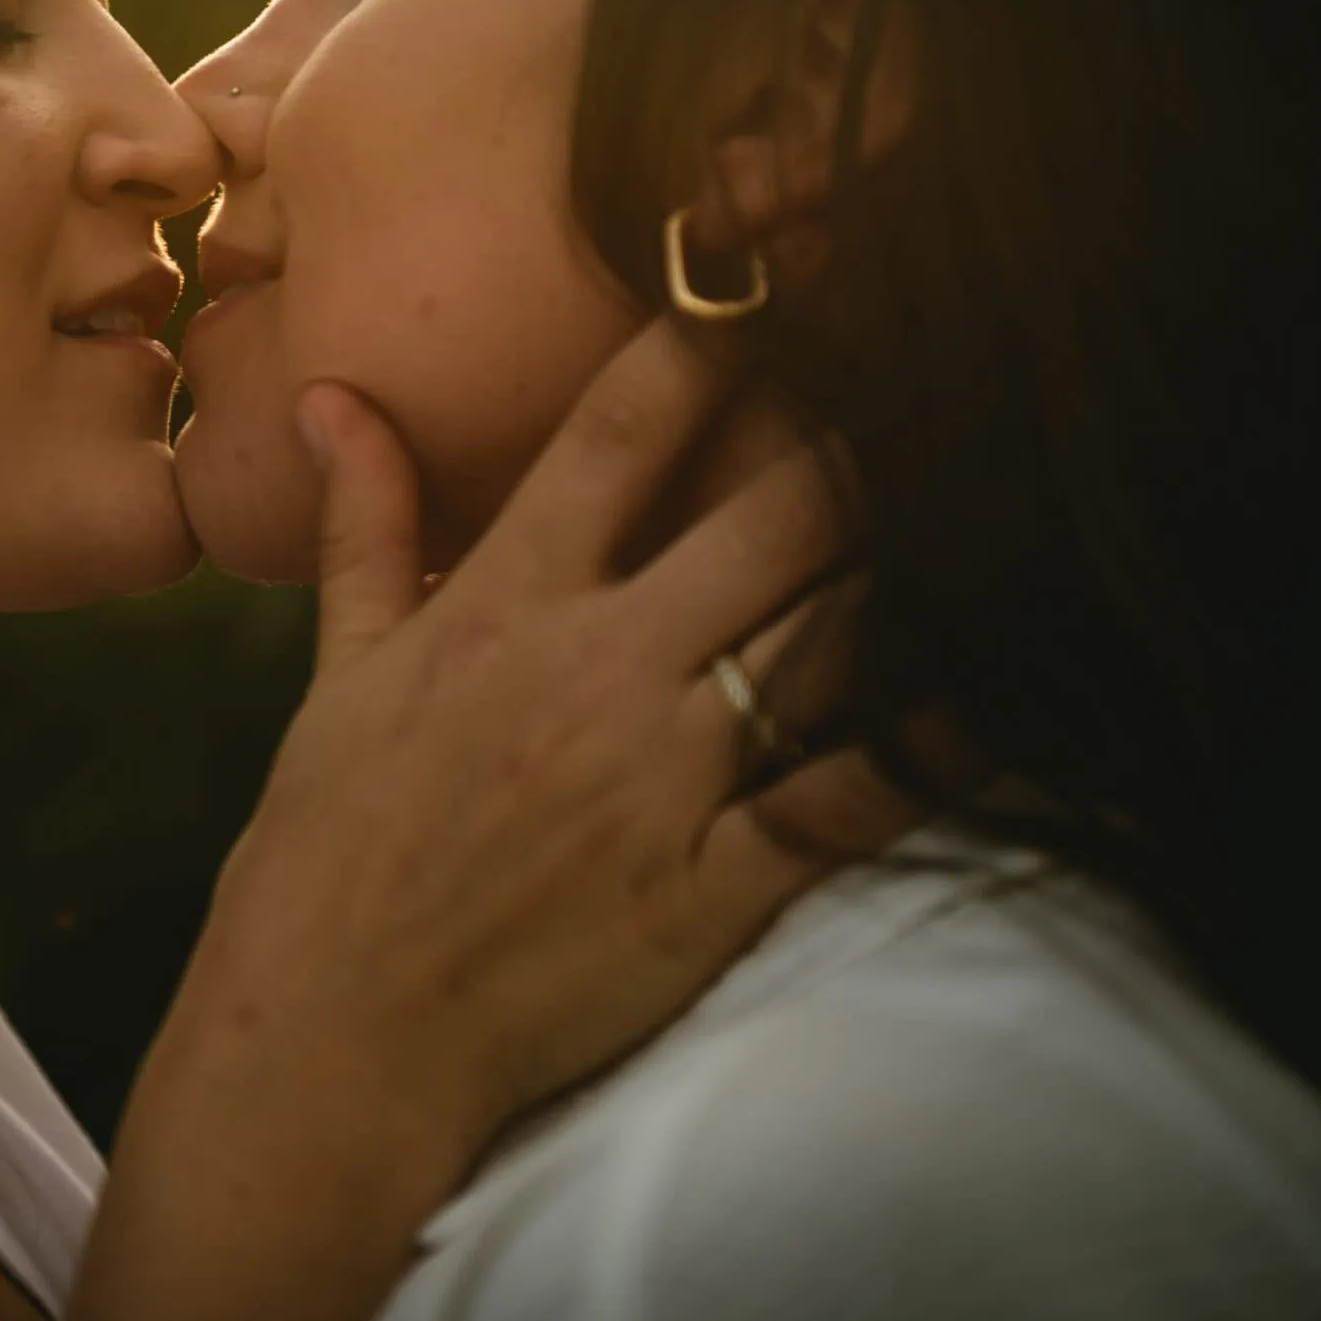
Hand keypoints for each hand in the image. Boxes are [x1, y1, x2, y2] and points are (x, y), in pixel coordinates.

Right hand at [216, 319, 907, 1129]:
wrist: (331, 1038)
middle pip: (781, 507)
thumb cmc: (326, 848)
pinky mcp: (715, 887)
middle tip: (910, 400)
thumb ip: (364, 523)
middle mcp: (599, 666)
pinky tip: (995, 693)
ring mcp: (666, 778)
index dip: (717, 335)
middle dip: (857, 440)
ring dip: (909, 565)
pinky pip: (858, 795)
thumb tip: (335, 396)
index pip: (627, 425)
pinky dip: (936, 743)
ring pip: (836, 630)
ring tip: (975, 511)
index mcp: (505, 601)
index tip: (775, 282)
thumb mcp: (336, 672)